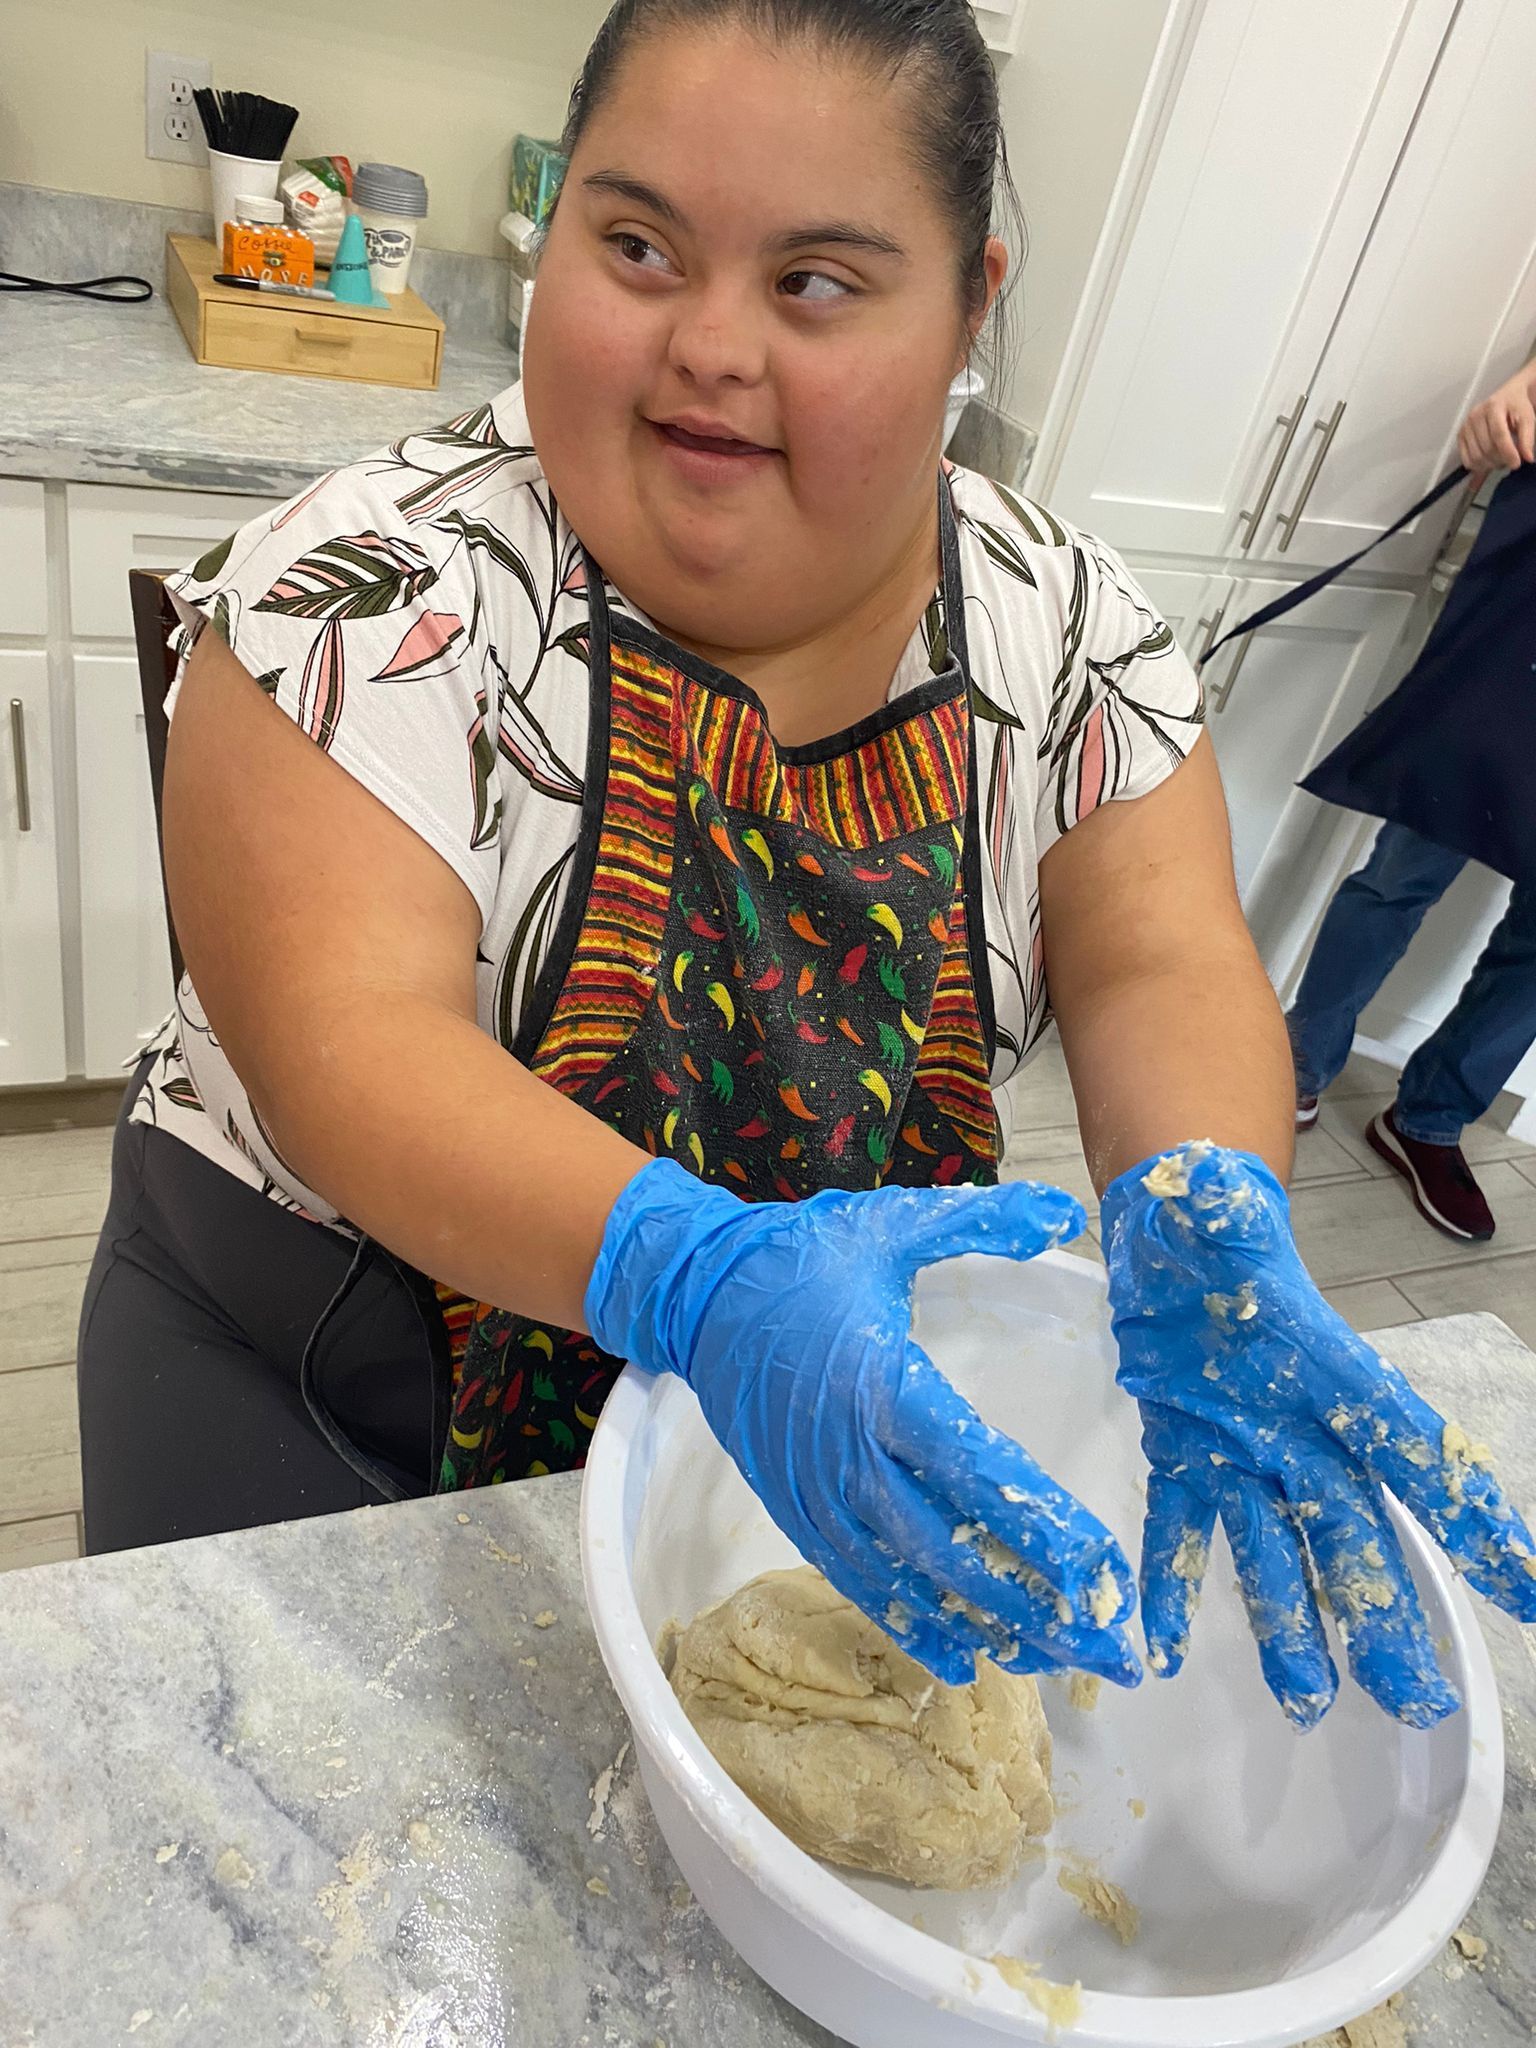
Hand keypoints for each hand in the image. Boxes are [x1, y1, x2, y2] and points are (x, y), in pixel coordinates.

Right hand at [587, 1158, 1141, 1688]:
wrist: (697, 1293)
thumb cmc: (801, 1256)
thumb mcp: (890, 1223)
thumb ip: (980, 1221)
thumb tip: (1063, 1213)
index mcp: (883, 1385)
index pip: (975, 1468)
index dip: (1039, 1525)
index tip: (1100, 1568)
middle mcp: (852, 1454)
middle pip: (951, 1547)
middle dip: (1030, 1600)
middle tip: (1100, 1645)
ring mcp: (820, 1491)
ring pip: (908, 1577)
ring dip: (981, 1623)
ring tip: (1050, 1661)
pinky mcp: (796, 1510)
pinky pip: (860, 1580)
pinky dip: (911, 1622)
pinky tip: (961, 1658)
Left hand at [1102, 1143, 1535, 1728]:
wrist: (1174, 1227)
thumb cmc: (1221, 1224)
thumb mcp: (1228, 1211)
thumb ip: (1232, 1215)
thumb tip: (1228, 1204)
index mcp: (1336, 1376)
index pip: (1414, 1452)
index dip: (1469, 1518)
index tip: (1529, 1592)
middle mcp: (1300, 1427)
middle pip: (1351, 1531)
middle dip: (1381, 1611)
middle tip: (1412, 1700)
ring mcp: (1241, 1444)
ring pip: (1273, 1547)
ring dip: (1287, 1623)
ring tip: (1305, 1702)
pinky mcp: (1181, 1447)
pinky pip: (1179, 1526)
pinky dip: (1171, 1583)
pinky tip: (1162, 1647)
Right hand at [1458, 361, 1535, 477]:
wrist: (1507, 396)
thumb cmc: (1517, 407)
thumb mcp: (1527, 419)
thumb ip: (1528, 438)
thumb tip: (1527, 458)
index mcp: (1493, 407)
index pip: (1498, 435)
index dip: (1507, 452)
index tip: (1516, 464)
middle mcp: (1475, 415)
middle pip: (1486, 448)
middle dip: (1500, 460)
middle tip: (1510, 461)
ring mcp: (1465, 426)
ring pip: (1476, 456)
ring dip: (1490, 465)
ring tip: (1501, 460)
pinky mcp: (1460, 435)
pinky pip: (1466, 459)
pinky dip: (1477, 466)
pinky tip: (1488, 463)